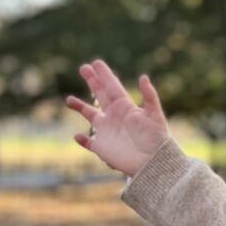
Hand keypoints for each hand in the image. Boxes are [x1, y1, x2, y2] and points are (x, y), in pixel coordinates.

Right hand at [66, 60, 169, 177]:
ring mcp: (107, 132)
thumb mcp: (155, 116)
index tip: (96, 63)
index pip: (113, 87)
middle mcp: (115, 117)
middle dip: (92, 82)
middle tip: (83, 67)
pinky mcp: (103, 148)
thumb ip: (149, 97)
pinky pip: (89, 142)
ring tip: (69, 99)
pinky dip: (83, 140)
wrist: (153, 163)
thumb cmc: (157, 139)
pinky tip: (76, 136)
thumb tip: (143, 77)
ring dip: (80, 107)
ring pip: (90, 116)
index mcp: (126, 108)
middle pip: (101, 95)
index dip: (104, 75)